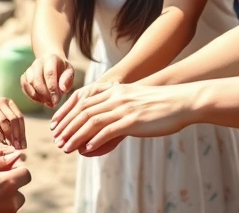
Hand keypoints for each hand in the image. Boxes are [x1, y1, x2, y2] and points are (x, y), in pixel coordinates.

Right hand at [0, 94, 26, 148]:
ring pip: (4, 121)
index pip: (20, 118)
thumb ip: (8, 124)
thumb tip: (19, 142)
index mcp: (8, 102)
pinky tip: (2, 141)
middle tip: (18, 148)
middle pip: (14, 119)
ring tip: (11, 146)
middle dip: (18, 135)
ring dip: (9, 135)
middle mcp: (1, 102)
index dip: (23, 132)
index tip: (23, 146)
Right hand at [0, 152, 29, 211]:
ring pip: (11, 204)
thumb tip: (15, 155)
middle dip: (9, 185)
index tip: (4, 169)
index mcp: (7, 184)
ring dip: (2, 197)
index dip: (16, 169)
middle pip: (19, 191)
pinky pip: (2, 212)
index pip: (25, 174)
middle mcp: (10, 202)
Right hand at [20, 53, 73, 106]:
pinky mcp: (24, 76)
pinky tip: (41, 100)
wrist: (51, 62)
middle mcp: (38, 62)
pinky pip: (24, 86)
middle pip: (37, 80)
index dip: (52, 89)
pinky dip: (31, 96)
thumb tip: (62, 90)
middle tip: (52, 104)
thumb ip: (68, 79)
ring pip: (29, 83)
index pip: (49, 74)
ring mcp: (29, 69)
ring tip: (48, 102)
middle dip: (45, 95)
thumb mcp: (69, 71)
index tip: (56, 101)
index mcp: (51, 59)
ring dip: (38, 96)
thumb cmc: (62, 69)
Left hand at [50, 82, 193, 153]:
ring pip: (91, 121)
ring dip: (76, 135)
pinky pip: (109, 130)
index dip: (67, 113)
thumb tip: (106, 119)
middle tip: (57, 140)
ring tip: (66, 147)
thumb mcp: (134, 97)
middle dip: (67, 126)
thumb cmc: (159, 102)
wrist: (181, 100)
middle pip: (83, 111)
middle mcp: (115, 97)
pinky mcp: (132, 120)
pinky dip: (95, 139)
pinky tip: (87, 149)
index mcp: (114, 90)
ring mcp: (123, 107)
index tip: (56, 125)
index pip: (82, 101)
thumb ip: (118, 104)